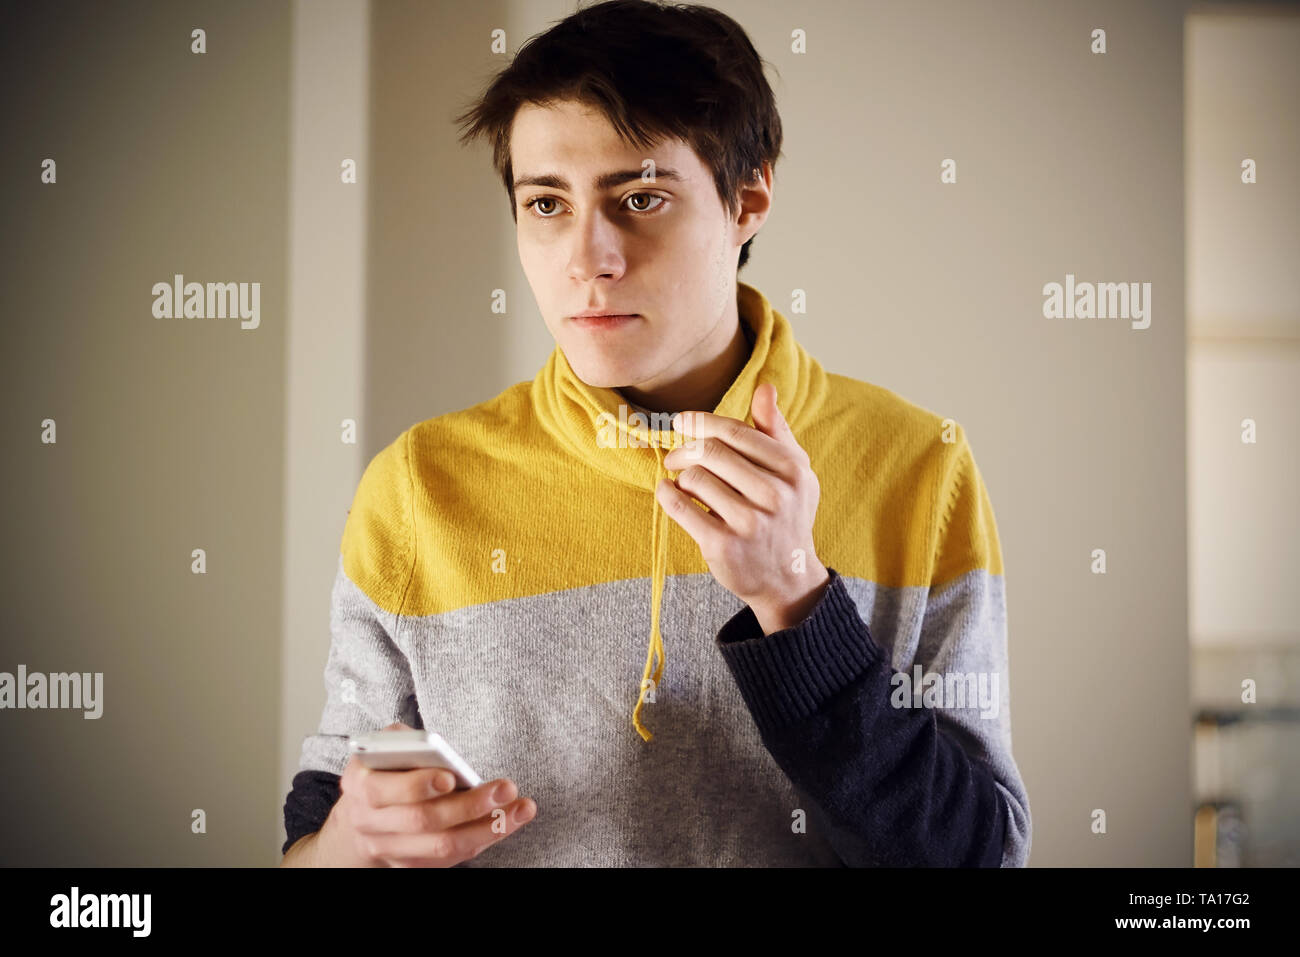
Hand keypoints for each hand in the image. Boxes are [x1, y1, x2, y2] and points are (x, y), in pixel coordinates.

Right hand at [316, 722, 535, 866]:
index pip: (384, 791)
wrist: (360, 814)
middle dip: (468, 805)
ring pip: (442, 847)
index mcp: (358, 785)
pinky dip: (481, 840)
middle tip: (506, 788)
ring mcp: (389, 849)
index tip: (450, 777)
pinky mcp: (410, 865)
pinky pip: (450, 859)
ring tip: (520, 809)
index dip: (418, 785)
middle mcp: (369, 822)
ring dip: (487, 829)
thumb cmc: (382, 768)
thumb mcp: (387, 745)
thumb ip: (407, 742)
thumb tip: (439, 749)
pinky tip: (508, 823)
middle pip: (422, 821)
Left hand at [657, 382, 829, 634]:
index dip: (702, 422)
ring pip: (694, 479)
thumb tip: (765, 387)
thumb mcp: (794, 472)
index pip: (736, 433)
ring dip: (679, 476)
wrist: (788, 578)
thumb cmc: (787, 515)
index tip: (682, 421)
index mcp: (791, 470)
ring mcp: (749, 522)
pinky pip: (682, 509)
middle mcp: (773, 495)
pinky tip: (668, 491)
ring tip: (682, 481)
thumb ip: (776, 430)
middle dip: (685, 448)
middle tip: (675, 455)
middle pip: (711, 452)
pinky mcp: (723, 545)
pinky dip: (667, 495)